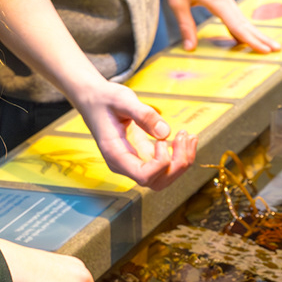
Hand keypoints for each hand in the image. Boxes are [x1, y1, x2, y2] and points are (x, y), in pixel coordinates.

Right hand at [70, 79, 198, 188]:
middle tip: (184, 137)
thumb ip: (143, 115)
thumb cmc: (104, 99)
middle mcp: (125, 164)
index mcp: (115, 155)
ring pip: (163, 177)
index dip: (161, 164)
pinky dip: (178, 155)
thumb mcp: (122, 99)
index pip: (143, 176)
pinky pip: (163, 166)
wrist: (93, 98)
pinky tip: (184, 137)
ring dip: (181, 161)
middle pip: (157, 182)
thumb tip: (166, 132)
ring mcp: (133, 162)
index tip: (163, 140)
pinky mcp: (142, 156)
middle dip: (177, 164)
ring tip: (188, 137)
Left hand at [158, 0, 278, 54]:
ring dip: (252, 31)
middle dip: (261, 37)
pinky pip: (233, 12)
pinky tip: (240, 35)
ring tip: (265, 45)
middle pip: (245, 21)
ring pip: (240, 17)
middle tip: (277, 49)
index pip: (237, 25)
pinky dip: (240, 25)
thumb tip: (190, 48)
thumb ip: (186, 26)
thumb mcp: (177, 3)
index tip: (265, 51)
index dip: (250, 40)